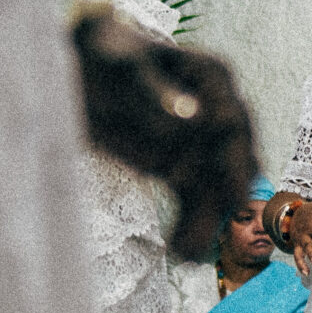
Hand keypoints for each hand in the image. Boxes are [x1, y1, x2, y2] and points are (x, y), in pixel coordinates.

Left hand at [71, 8, 259, 259]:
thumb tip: (192, 122)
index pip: (233, 120)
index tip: (231, 195)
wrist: (77, 73)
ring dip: (206, 222)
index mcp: (212, 77)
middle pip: (233, 159)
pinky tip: (180, 252)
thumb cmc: (103, 57)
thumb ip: (155, 95)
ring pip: (214, 187)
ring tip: (186, 255)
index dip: (234, 159)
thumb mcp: (124, 71)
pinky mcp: (181, 167)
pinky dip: (190, 226)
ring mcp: (201, 142)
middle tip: (216, 232)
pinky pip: (194, 200)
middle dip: (223, 198)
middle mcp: (216, 109)